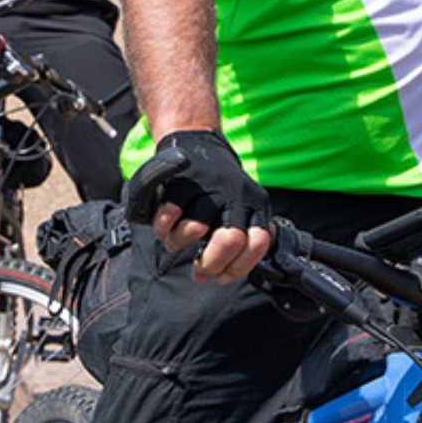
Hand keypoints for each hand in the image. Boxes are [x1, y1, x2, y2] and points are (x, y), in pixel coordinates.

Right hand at [122, 129, 273, 283]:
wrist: (197, 143)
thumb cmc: (216, 192)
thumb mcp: (235, 212)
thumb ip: (229, 246)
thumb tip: (207, 279)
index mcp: (255, 206)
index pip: (258, 243)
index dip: (239, 267)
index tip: (222, 277)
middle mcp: (236, 196)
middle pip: (230, 240)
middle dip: (212, 263)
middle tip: (199, 269)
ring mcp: (210, 187)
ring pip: (195, 229)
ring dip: (180, 243)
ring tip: (175, 244)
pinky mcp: (184, 181)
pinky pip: (171, 213)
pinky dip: (163, 227)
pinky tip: (164, 229)